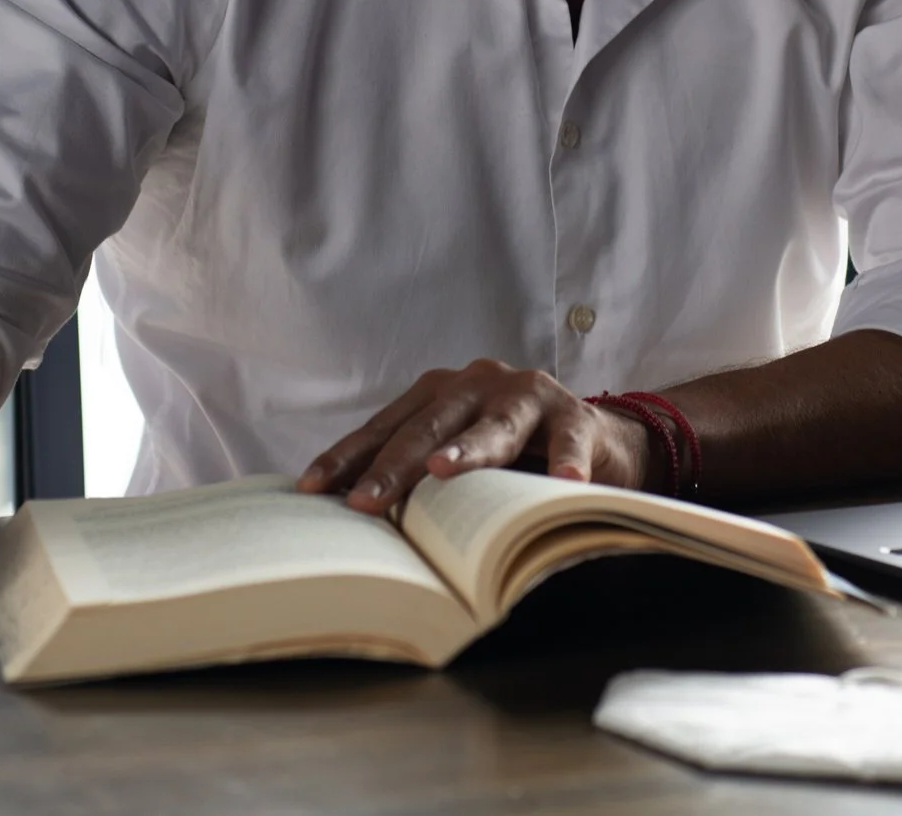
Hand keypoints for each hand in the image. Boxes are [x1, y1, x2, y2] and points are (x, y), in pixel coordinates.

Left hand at [297, 358, 657, 513]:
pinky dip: (566, 460)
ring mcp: (527, 395)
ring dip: (468, 450)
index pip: (385, 427)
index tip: (310, 489)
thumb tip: (353, 517)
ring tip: (444, 472)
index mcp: (439, 393)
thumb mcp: (460, 459)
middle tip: (363, 501)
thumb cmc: (512, 456)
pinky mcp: (575, 414)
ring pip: (492, 426)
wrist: (591, 441)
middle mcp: (477, 384)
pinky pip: (568, 440)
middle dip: (393, 465)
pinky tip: (565, 482)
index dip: (348, 456)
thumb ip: (418, 477)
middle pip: (428, 427)